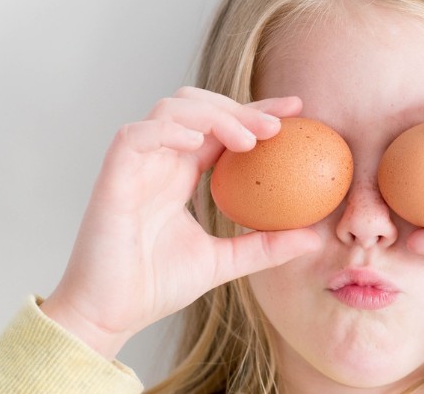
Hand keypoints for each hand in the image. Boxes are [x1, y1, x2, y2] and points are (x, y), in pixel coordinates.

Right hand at [40, 87, 322, 358]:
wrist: (109, 316)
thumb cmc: (155, 287)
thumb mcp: (224, 262)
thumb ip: (265, 246)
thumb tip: (314, 239)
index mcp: (180, 174)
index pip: (221, 128)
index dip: (255, 112)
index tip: (296, 111)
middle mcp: (159, 161)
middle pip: (198, 106)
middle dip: (239, 107)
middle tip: (278, 125)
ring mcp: (135, 165)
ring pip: (170, 109)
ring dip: (212, 114)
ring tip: (247, 140)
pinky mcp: (112, 177)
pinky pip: (136, 135)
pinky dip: (167, 129)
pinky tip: (198, 139)